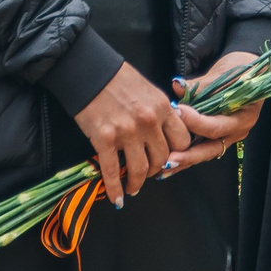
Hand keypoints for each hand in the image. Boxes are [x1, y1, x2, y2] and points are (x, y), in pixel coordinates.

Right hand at [74, 62, 191, 205]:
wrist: (89, 71)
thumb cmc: (119, 78)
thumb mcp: (149, 90)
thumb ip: (160, 112)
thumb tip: (165, 132)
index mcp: (163, 107)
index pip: (182, 139)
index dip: (177, 152)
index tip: (170, 156)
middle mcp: (149, 122)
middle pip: (163, 157)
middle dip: (157, 169)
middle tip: (150, 173)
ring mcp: (127, 132)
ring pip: (141, 169)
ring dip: (138, 183)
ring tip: (134, 188)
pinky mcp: (104, 140)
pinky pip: (112, 172)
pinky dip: (115, 189)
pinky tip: (117, 198)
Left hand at [164, 51, 263, 172]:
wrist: (249, 72)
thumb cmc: (239, 71)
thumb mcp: (224, 74)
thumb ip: (201, 85)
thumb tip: (178, 86)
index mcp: (244, 116)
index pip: (217, 126)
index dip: (196, 122)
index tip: (177, 112)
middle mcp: (237, 131)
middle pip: (211, 148)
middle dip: (188, 156)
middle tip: (169, 160)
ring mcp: (228, 136)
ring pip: (205, 153)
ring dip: (184, 160)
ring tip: (163, 167)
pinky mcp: (218, 137)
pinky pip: (202, 149)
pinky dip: (186, 156)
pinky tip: (169, 164)